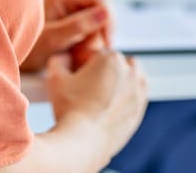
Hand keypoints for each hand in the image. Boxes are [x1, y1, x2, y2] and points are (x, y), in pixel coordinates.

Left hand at [20, 0, 112, 72]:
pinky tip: (78, 46)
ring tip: (77, 52)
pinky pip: (97, 19)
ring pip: (102, 15)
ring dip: (95, 36)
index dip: (108, 20)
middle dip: (99, 31)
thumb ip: (79, 25)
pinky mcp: (79, 5)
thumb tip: (105, 13)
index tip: (107, 44)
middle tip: (84, 52)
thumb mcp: (53, 40)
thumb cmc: (31, 47)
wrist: (20, 50)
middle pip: (104, 6)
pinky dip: (92, 35)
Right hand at [45, 49, 147, 163]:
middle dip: (104, 70)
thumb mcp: (55, 78)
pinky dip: (127, 97)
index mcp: (111, 59)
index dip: (84, 63)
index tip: (77, 75)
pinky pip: (136, 96)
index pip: (97, 53)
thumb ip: (59, 60)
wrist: (82, 142)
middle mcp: (130, 72)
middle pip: (116, 63)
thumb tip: (62, 58)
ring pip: (131, 77)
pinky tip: (111, 105)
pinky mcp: (140, 110)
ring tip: (101, 93)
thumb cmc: (70, 111)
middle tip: (89, 85)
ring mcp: (138, 92)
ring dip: (120, 80)